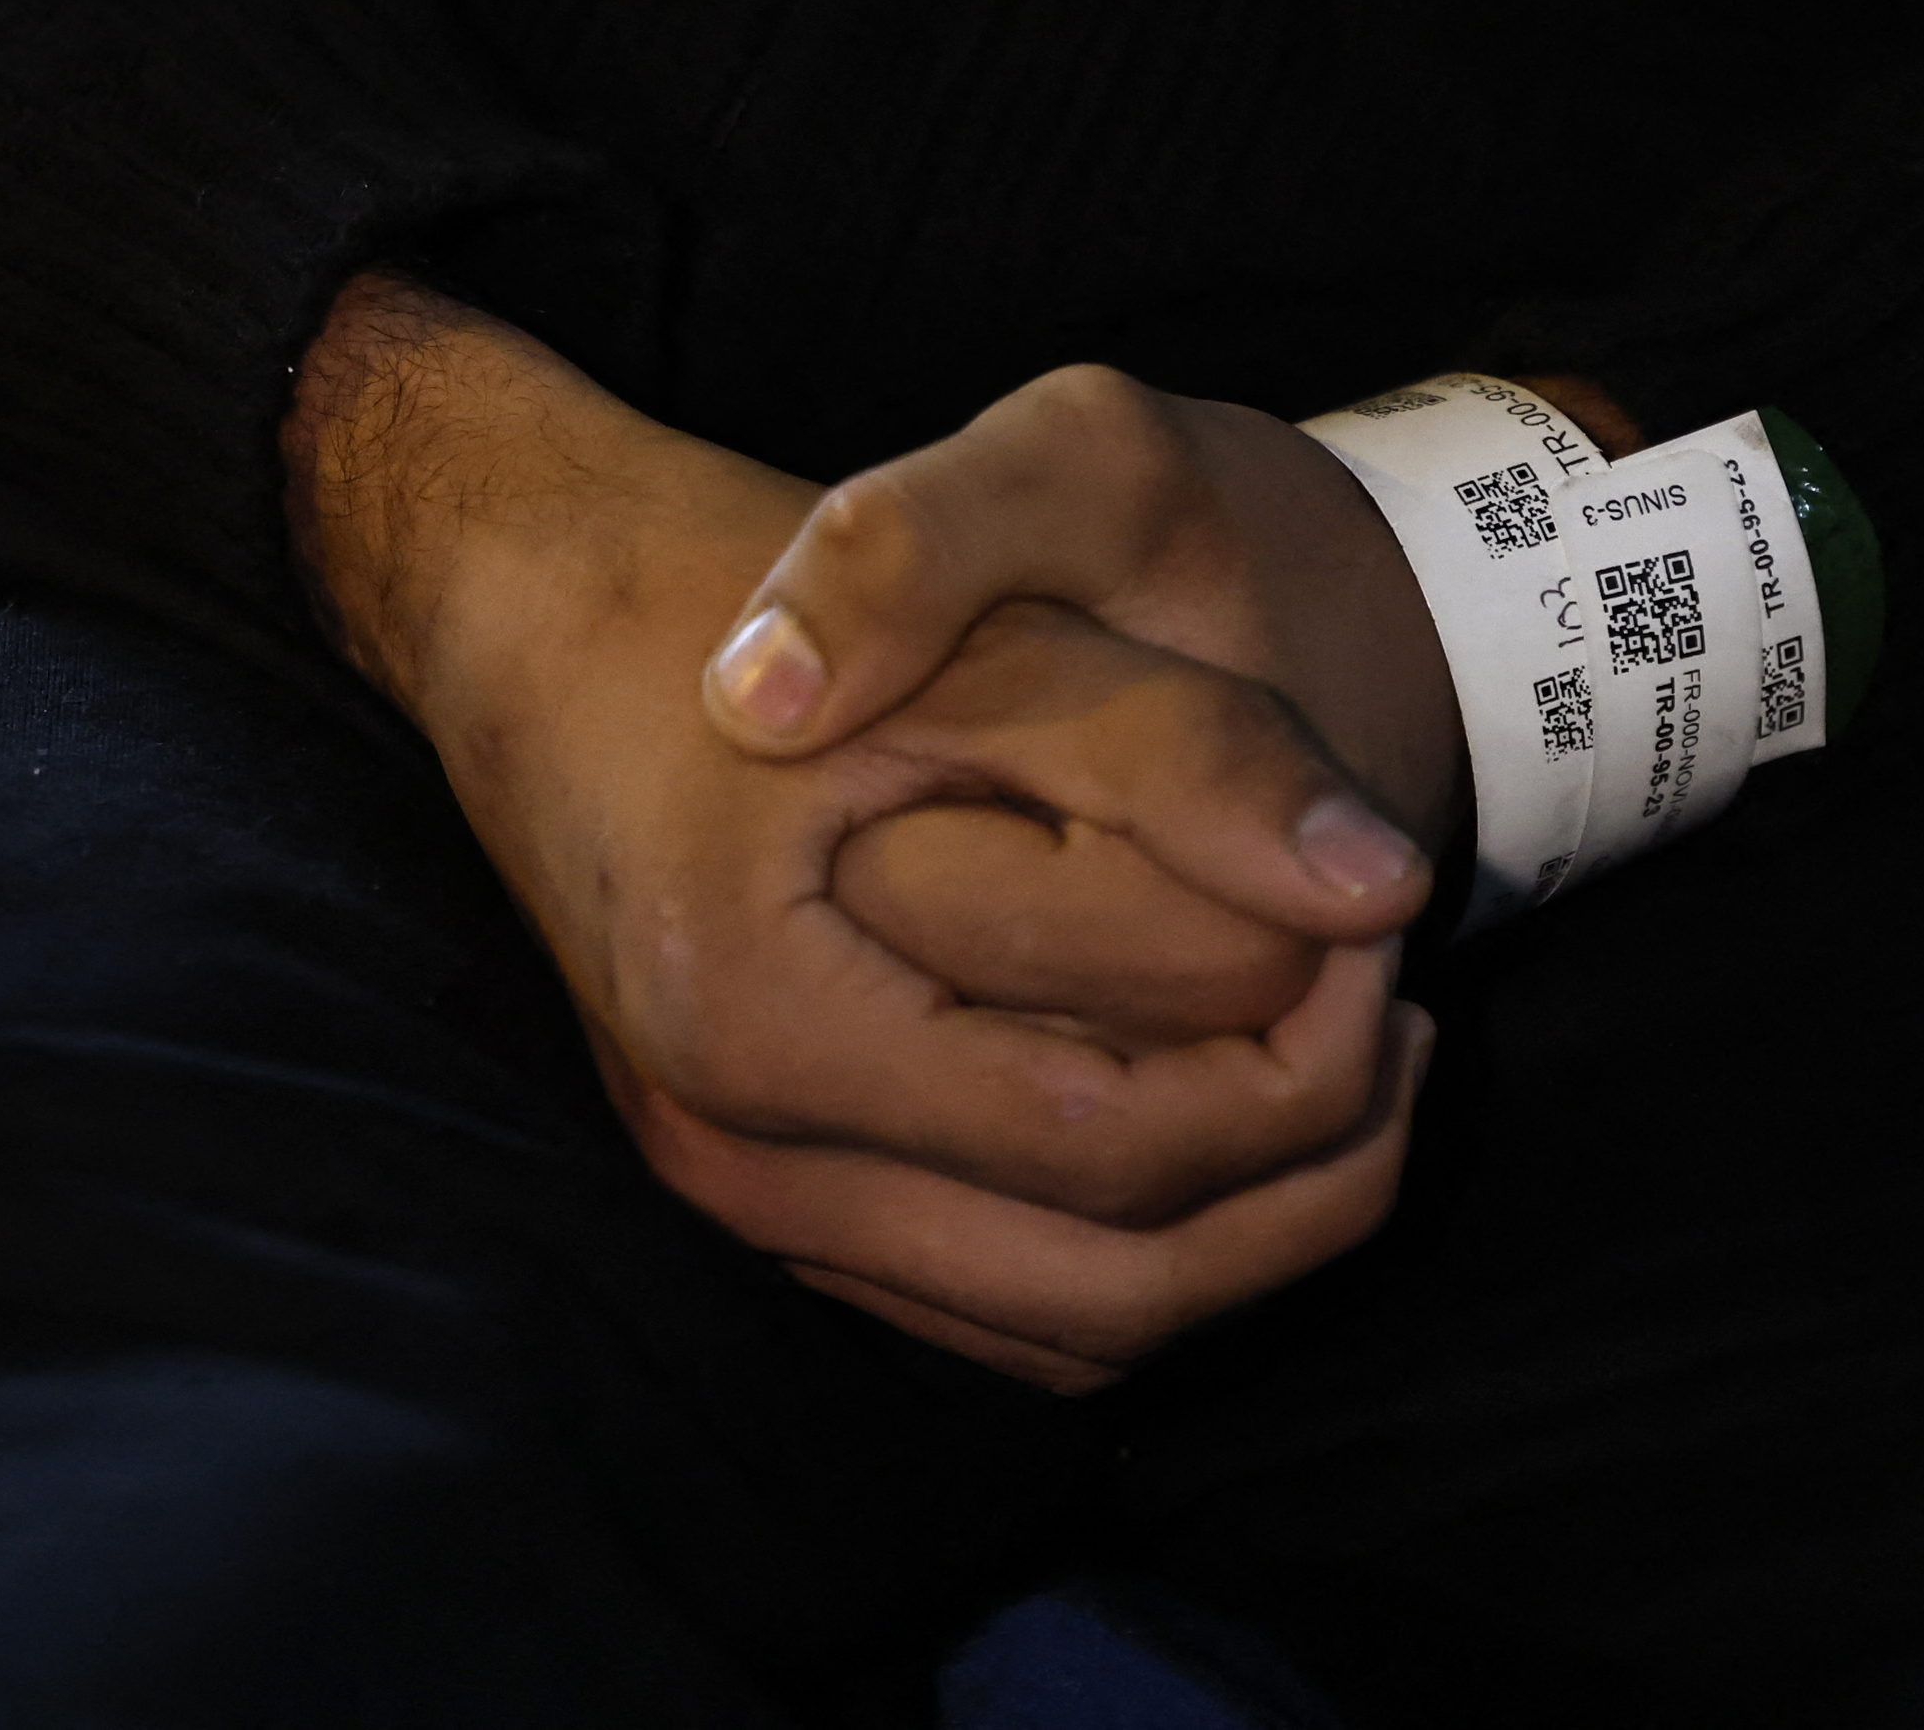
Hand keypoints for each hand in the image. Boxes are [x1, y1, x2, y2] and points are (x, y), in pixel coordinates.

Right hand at [285, 280, 1434, 1388]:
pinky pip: (987, 1305)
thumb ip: (1178, 755)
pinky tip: (1204, 1107)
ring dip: (1237, 1231)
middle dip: (1308, 1169)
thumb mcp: (972, 642)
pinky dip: (1126, 1248)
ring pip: (1061, 1327)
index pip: (1118, 1139)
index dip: (1306, 1055)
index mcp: (758, 1023)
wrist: (522, 612)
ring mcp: (725, 1188)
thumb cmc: (731, 596)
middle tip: (1401, 1006)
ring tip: (1342, 1060)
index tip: (1387, 914)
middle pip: (1109, 1285)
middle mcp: (726, 1149)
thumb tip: (1385, 885)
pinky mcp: (750, 1187)